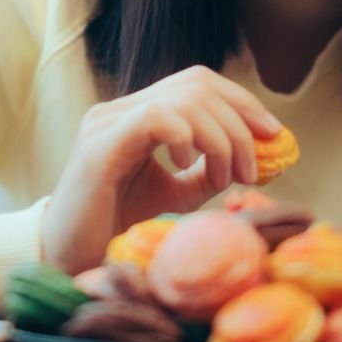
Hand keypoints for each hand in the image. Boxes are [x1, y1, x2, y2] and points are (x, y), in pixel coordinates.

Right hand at [40, 65, 280, 275]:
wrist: (67, 258)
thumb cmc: (116, 226)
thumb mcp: (174, 193)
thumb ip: (207, 171)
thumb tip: (255, 158)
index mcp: (137, 114)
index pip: (198, 83)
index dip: (242, 101)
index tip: (274, 134)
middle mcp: (120, 109)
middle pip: (197, 85)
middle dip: (239, 123)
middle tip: (251, 170)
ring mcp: (107, 122)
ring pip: (183, 100)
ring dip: (220, 139)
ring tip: (222, 179)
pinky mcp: (99, 145)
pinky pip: (155, 118)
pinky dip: (186, 138)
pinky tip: (186, 167)